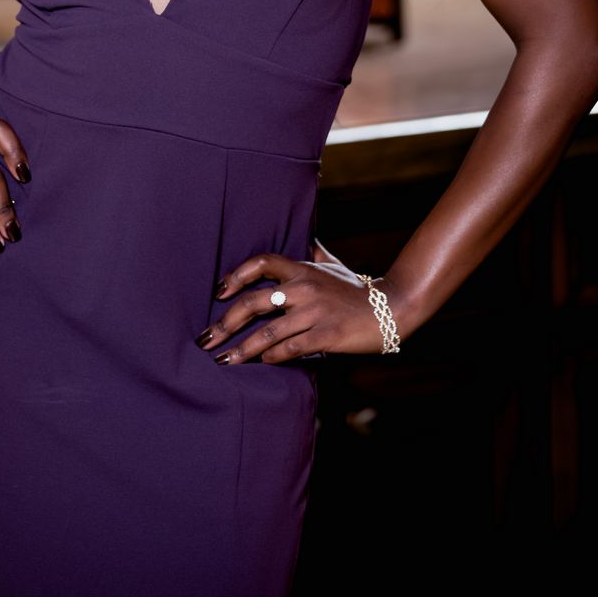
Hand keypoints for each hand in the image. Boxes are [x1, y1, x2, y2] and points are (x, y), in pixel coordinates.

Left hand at [197, 250, 405, 362]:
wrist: (391, 308)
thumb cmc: (356, 289)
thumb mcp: (332, 264)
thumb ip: (314, 251)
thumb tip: (304, 234)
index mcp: (302, 269)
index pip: (261, 262)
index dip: (235, 275)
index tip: (218, 292)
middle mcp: (304, 288)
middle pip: (255, 301)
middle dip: (226, 322)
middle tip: (206, 339)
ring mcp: (315, 312)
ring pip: (269, 331)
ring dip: (242, 349)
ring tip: (224, 361)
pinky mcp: (327, 335)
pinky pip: (291, 347)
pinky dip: (273, 356)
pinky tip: (262, 363)